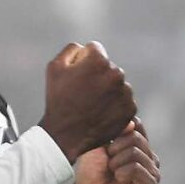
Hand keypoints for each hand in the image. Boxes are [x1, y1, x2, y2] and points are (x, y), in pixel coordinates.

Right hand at [39, 42, 135, 162]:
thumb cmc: (58, 100)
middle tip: (83, 93)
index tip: (77, 76)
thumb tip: (85, 48)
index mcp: (99, 61)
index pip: (95, 50)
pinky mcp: (130, 109)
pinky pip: (123, 100)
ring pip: (117, 84)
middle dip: (98, 75)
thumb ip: (72, 49)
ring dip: (108, 90)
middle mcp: (116, 74)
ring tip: (91, 104)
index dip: (84, 61)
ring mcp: (125, 92)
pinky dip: (114, 105)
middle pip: (108, 67)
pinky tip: (100, 112)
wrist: (66, 135)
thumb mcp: (55, 67)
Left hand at [64, 119, 159, 183]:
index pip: (137, 125)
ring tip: (112, 173)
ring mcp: (152, 173)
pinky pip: (137, 169)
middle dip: (114, 149)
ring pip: (135, 152)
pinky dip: (122, 173)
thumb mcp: (100, 144)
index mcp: (140, 145)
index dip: (118, 131)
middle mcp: (150, 158)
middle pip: (135, 138)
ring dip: (116, 163)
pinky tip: (119, 181)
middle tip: (107, 164)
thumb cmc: (90, 172)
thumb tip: (132, 123)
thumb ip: (116, 131)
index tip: (106, 145)